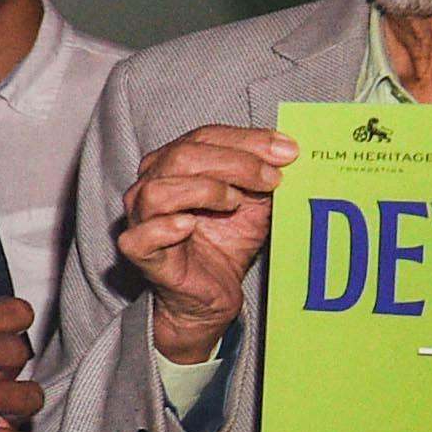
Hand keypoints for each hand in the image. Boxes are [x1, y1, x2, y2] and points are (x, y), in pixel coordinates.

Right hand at [116, 122, 292, 366]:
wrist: (211, 294)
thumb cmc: (226, 243)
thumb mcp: (256, 203)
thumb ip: (266, 177)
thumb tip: (292, 153)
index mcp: (174, 165)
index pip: (204, 137)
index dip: (247, 140)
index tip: (288, 150)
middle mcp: (150, 185)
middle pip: (182, 157)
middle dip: (235, 163)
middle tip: (273, 178)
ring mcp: (140, 219)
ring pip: (158, 190)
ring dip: (204, 190)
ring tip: (236, 203)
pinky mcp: (139, 253)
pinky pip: (140, 237)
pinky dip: (163, 228)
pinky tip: (189, 226)